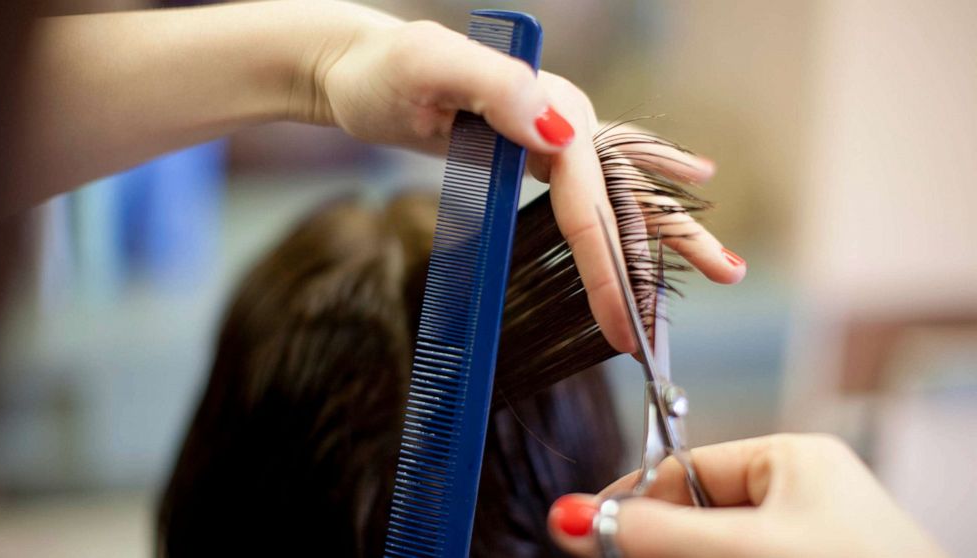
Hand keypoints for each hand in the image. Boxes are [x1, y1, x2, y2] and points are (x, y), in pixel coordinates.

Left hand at [306, 11, 745, 352]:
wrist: (361, 70)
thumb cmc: (386, 73)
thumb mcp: (431, 68)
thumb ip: (497, 89)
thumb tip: (564, 134)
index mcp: (550, 105)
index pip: (591, 196)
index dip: (610, 262)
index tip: (624, 321)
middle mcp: (563, 116)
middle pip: (625, 191)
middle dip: (668, 246)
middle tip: (729, 277)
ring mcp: (552, 130)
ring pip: (619, 189)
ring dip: (666, 228)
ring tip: (720, 260)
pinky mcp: (536, 146)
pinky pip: (594, 184)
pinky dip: (635, 201)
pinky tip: (673, 196)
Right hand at [547, 434, 945, 557]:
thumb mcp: (743, 550)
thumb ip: (656, 535)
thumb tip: (570, 517)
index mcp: (793, 460)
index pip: (685, 469)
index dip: (636, 503)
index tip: (592, 537)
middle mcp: (803, 495)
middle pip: (697, 514)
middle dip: (662, 545)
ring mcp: (811, 538)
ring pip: (716, 546)